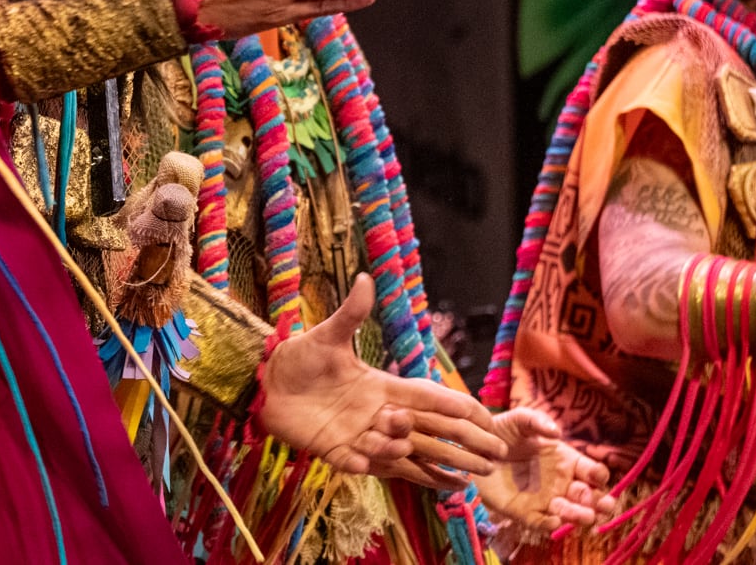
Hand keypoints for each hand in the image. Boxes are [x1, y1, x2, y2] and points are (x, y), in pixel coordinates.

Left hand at [256, 275, 506, 488]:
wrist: (264, 381)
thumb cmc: (298, 356)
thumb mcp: (327, 335)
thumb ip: (350, 312)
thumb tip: (366, 278)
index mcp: (381, 385)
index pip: (428, 397)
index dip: (454, 406)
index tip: (484, 415)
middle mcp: (376, 413)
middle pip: (425, 431)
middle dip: (459, 446)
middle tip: (491, 461)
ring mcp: (357, 434)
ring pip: (398, 452)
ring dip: (421, 459)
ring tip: (455, 476)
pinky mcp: (334, 451)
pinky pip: (362, 466)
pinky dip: (377, 470)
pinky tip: (394, 478)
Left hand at [476, 406, 618, 530]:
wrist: (475, 450)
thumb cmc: (502, 432)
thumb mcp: (520, 419)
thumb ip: (538, 421)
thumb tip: (557, 432)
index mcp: (566, 460)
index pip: (591, 472)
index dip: (599, 475)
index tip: (598, 476)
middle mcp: (560, 482)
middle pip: (587, 497)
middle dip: (599, 502)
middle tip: (605, 506)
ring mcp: (545, 499)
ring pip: (569, 513)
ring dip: (579, 516)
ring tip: (585, 516)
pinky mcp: (525, 513)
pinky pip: (542, 524)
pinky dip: (551, 524)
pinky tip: (554, 520)